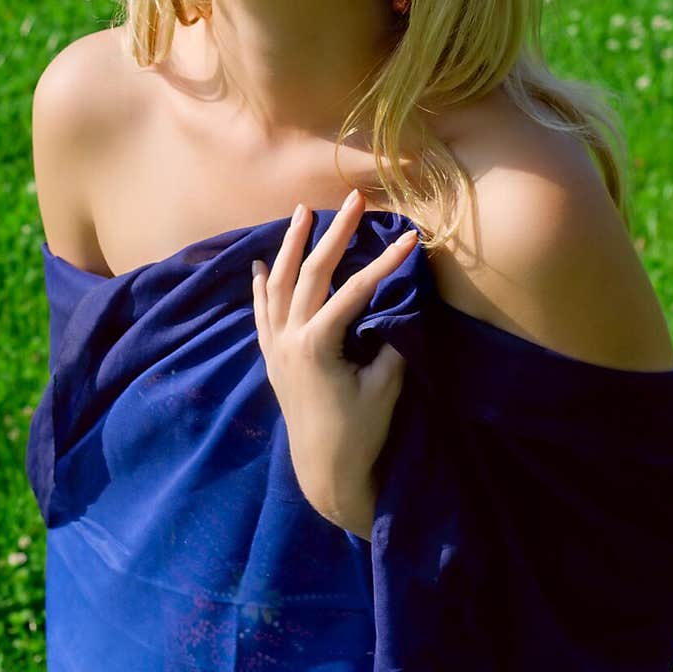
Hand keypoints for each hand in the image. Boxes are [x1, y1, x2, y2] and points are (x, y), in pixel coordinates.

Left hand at [251, 188, 419, 532]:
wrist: (325, 472)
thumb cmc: (360, 433)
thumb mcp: (385, 388)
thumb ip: (391, 343)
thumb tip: (403, 304)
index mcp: (317, 345)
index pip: (355, 290)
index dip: (384, 262)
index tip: (410, 238)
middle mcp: (289, 339)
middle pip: (311, 274)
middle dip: (335, 233)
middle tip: (354, 200)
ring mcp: (275, 346)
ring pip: (279, 284)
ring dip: (293, 245)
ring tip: (303, 211)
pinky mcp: (272, 357)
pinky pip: (261, 311)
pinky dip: (262, 285)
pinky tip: (263, 263)